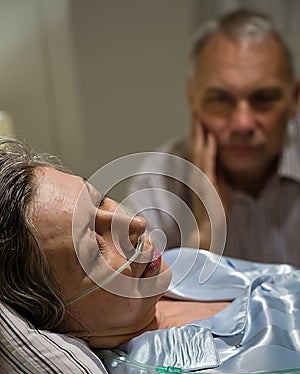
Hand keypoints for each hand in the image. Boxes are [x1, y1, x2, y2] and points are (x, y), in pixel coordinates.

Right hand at [187, 116, 228, 249]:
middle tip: (194, 105)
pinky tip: (211, 136)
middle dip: (195, 124)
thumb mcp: (216, 185)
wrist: (207, 227)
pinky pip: (207, 161)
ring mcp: (200, 176)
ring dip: (199, 131)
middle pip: (195, 143)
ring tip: (199, 113)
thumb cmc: (213, 208)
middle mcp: (196, 171)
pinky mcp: (206, 183)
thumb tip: (220, 157)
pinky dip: (209, 148)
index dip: (197, 130)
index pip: (198, 146)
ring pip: (198, 148)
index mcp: (198, 171)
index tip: (198, 113)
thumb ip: (216, 170)